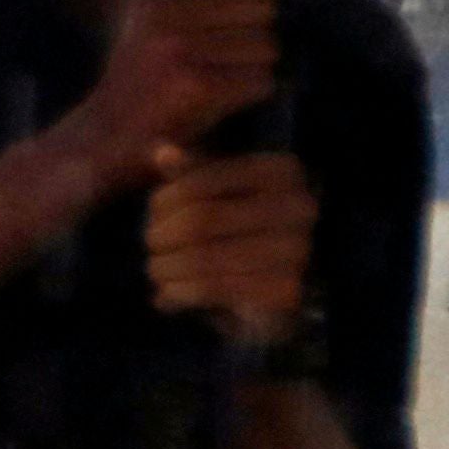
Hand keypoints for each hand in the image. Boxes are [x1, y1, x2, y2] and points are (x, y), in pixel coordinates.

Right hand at [83, 0, 286, 172]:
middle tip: (237, 50)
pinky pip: (260, 80)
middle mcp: (164, 8)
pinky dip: (254, 93)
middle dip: (260, 29)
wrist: (102, 137)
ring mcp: (177, 46)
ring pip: (266, 45)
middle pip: (261, 2)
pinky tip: (227, 100)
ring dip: (258, 66)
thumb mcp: (155, 17)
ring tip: (226, 78)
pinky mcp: (194, 83)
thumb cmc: (143, 77)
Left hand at [145, 146, 318, 346]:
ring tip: (155, 270)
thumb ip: (191, 173)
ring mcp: (296, 251)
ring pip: (203, 257)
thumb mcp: (216, 194)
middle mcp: (297, 207)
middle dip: (163, 235)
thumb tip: (162, 153)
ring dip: (166, 267)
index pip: (202, 181)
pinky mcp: (284, 291)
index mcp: (280, 172)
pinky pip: (214, 288)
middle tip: (150, 244)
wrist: (272, 290)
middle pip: (201, 220)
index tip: (153, 213)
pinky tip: (166, 295)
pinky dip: (180, 292)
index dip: (166, 199)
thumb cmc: (238, 231)